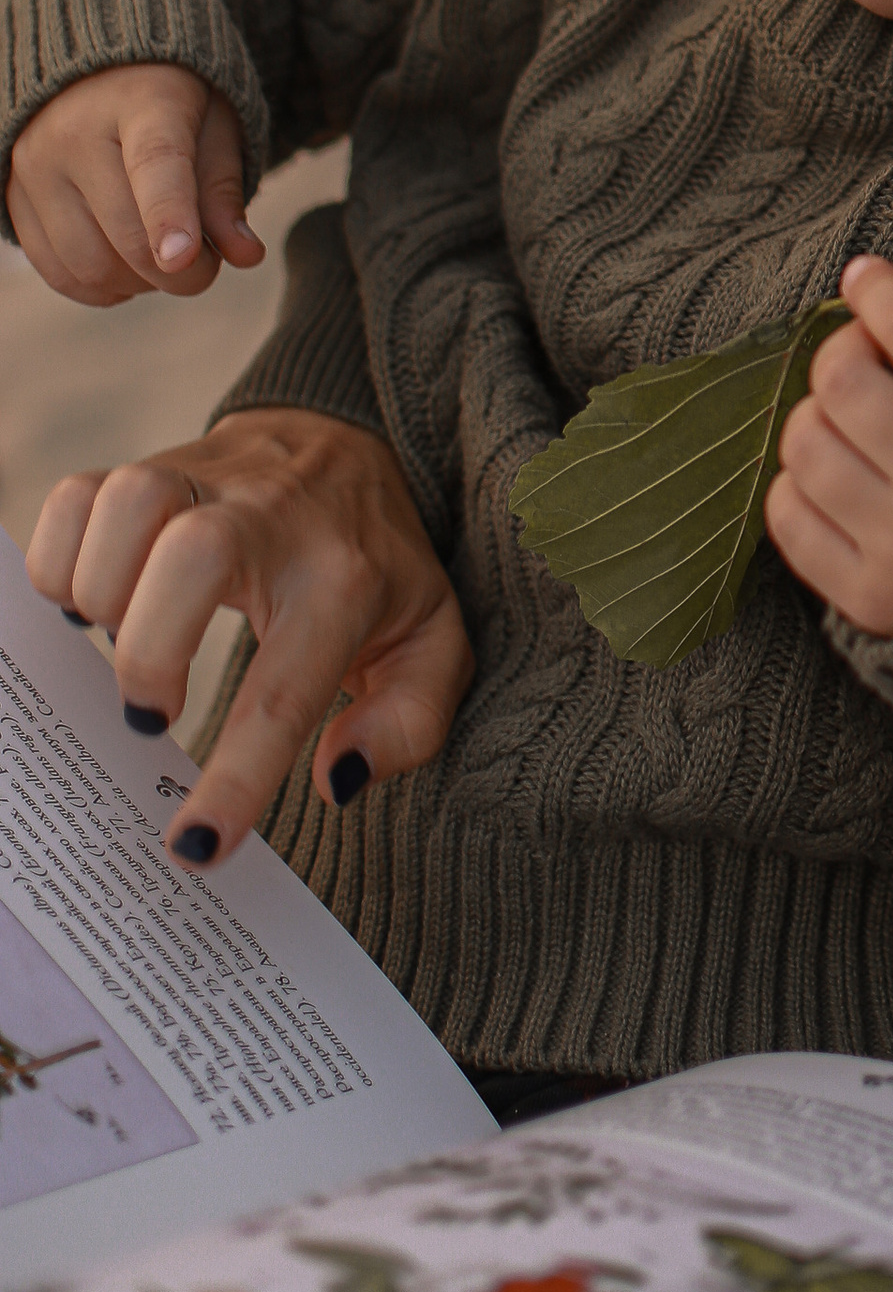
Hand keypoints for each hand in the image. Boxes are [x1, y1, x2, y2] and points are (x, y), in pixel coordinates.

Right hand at [6, 67, 265, 301]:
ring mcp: (35, 167)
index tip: (185, 259)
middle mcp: (75, 131)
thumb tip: (246, 255)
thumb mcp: (213, 127)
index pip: (154, 162)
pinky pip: (59, 273)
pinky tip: (127, 268)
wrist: (95, 72)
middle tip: (206, 267)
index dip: (169, 215)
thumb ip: (226, 191)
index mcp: (143, 98)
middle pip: (125, 232)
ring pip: (90, 264)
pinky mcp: (13, 198)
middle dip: (179, 274)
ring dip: (141, 284)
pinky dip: (103, 288)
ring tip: (164, 259)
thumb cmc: (170, 103)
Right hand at [27, 410, 473, 873]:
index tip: (195, 846)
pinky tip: (90, 597)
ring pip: (131, 504)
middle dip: (149, 652)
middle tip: (152, 714)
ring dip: (102, 592)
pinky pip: (80, 496)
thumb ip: (409, 722)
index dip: (236, 779)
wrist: (352, 446)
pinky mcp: (154, 463)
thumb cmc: (377, 567)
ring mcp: (209, 481)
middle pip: (194, 555)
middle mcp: (275, 519)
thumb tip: (339, 777)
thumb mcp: (431, 645)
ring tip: (121, 639)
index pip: (286, 690)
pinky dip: (61, 555)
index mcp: (346, 582)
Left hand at [766, 256, 892, 639]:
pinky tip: (830, 483)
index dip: (877, 291)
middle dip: (840, 356)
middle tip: (856, 361)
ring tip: (843, 428)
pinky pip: (787, 518)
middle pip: (842, 381)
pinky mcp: (865, 597)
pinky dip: (795, 487)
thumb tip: (869, 288)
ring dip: (811, 422)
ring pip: (803, 445)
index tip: (863, 278)